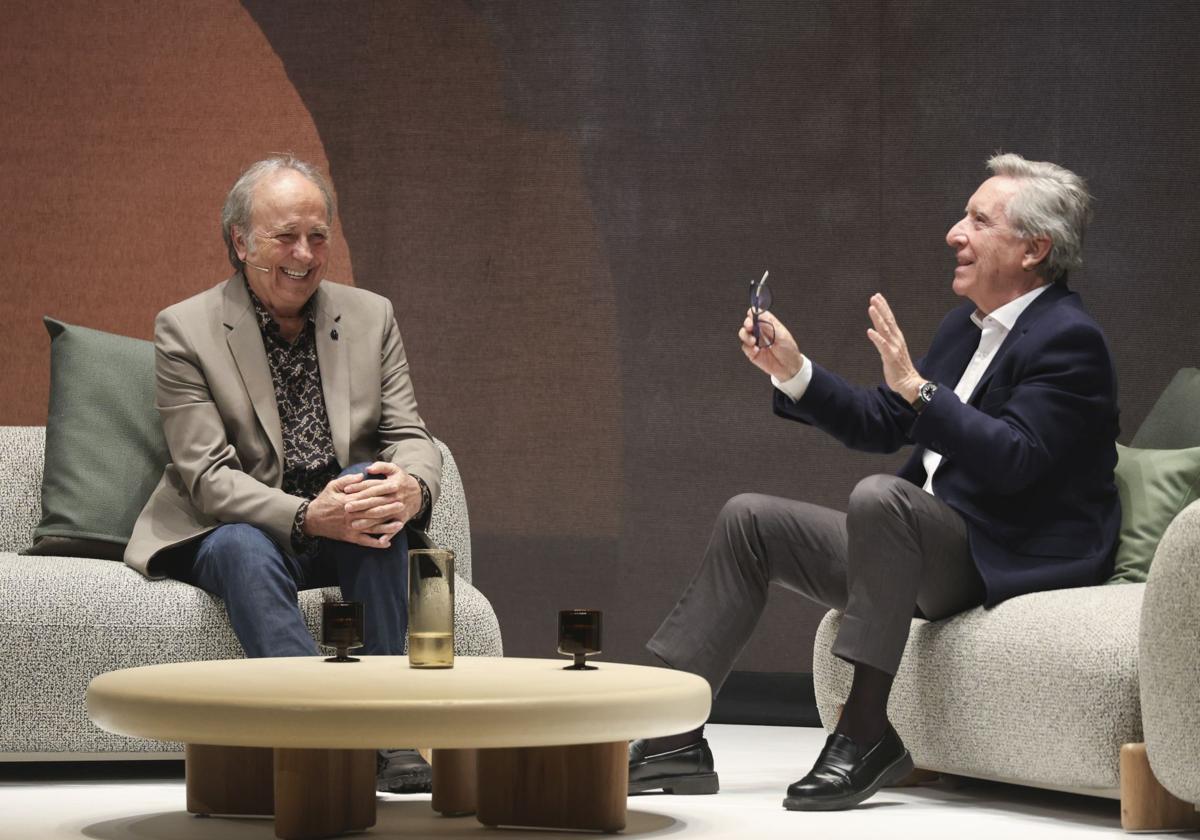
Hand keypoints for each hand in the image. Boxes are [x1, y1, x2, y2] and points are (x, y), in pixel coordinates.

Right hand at [303, 462, 418, 547]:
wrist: (311, 519)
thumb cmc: (323, 501)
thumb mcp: (332, 486)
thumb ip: (347, 480)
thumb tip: (362, 475)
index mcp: (349, 500)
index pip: (369, 495)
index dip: (382, 492)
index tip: (394, 488)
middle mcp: (352, 514)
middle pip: (373, 511)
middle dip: (388, 508)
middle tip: (402, 504)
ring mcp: (351, 527)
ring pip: (372, 528)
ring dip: (386, 527)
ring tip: (400, 524)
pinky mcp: (349, 537)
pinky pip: (364, 541)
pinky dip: (375, 543)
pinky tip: (387, 543)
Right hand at [738, 308, 804, 381]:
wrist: (788, 368)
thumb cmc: (788, 350)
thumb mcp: (782, 335)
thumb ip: (770, 324)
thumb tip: (759, 314)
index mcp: (769, 325)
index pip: (757, 314)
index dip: (754, 312)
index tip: (752, 314)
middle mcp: (761, 332)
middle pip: (748, 322)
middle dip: (747, 323)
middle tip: (750, 327)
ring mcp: (755, 342)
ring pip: (743, 333)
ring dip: (746, 336)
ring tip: (753, 341)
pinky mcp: (752, 352)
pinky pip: (745, 347)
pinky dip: (748, 348)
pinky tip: (756, 350)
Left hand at [865, 293, 924, 402]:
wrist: (909, 383)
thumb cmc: (900, 368)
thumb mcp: (893, 350)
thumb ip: (886, 341)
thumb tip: (878, 333)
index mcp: (897, 338)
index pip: (890, 319)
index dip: (884, 308)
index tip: (878, 297)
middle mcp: (896, 340)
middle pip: (888, 321)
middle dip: (881, 308)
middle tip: (874, 297)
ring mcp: (894, 348)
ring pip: (885, 330)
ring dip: (878, 318)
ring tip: (871, 308)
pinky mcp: (890, 357)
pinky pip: (882, 346)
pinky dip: (876, 338)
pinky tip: (870, 331)